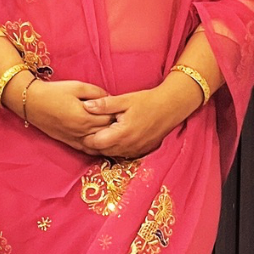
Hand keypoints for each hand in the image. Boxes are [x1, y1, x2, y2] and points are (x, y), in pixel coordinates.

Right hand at [9, 78, 113, 153]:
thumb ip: (97, 93)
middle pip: (107, 131)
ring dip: (107, 137)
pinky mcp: (69, 142)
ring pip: (99, 143)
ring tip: (114, 130)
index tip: (123, 108)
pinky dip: (97, 147)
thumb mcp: (77, 86)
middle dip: (115, 125)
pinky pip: (88, 149)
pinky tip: (103, 142)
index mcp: (85, 117)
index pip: (110, 118)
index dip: (118, 113)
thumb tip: (111, 98)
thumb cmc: (54, 92)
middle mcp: (82, 131)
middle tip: (123, 119)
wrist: (31, 102)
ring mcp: (75, 139)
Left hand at [80, 81, 199, 158]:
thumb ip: (104, 105)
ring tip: (99, 133)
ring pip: (111, 154)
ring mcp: (135, 150)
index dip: (86, 137)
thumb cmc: (148, 101)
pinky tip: (113, 137)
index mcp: (122, 133)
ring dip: (103, 146)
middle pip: (101, 151)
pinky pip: (122, 154)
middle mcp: (128, 146)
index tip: (82, 128)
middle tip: (86, 131)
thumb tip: (86, 106)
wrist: (171, 107)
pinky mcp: (141, 151)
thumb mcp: (125, 99)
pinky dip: (114, 148)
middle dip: (92, 143)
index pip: (95, 143)